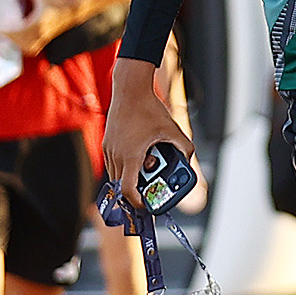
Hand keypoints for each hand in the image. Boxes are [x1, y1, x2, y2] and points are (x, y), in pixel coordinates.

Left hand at [4, 0, 75, 55]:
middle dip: (10, 38)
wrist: (74, 9)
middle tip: (0, 32)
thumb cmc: (58, 1)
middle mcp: (42, 32)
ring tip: (8, 38)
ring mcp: (45, 36)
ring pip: (28, 47)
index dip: (8, 32)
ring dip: (17, 44)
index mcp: (39, 22)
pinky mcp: (47, 38)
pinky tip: (20, 43)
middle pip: (22, 41)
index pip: (20, 31)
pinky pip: (35, 48)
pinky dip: (26, 48)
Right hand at [102, 57, 195, 206]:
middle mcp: (116, 156)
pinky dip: (125, 167)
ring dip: (130, 177)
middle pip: (123, 185)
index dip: (137, 201)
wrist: (130, 90)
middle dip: (137, 189)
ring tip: (147, 170)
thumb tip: (189, 158)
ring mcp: (109, 150)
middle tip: (151, 188)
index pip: (128, 190)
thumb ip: (184, 146)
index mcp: (131, 156)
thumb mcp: (172, 129)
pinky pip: (114, 164)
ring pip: (116, 175)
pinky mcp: (107, 144)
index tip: (147, 204)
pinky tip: (139, 159)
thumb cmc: (149, 109)